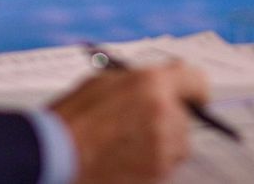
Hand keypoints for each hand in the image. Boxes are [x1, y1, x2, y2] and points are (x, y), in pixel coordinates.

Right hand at [51, 62, 206, 183]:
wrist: (56, 154)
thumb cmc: (74, 116)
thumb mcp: (106, 80)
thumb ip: (141, 80)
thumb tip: (164, 83)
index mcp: (153, 84)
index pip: (196, 80)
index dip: (192, 88)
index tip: (191, 95)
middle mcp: (165, 113)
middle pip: (186, 115)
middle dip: (170, 117)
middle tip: (143, 121)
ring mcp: (163, 147)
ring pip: (179, 143)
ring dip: (163, 142)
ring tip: (127, 141)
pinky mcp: (157, 173)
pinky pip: (166, 164)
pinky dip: (152, 161)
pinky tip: (125, 156)